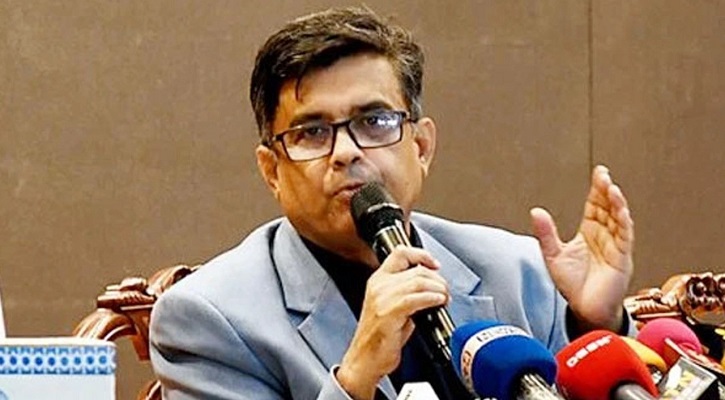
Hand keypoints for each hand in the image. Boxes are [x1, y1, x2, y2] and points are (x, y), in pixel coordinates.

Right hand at [336, 246, 448, 399]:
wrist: (364, 360)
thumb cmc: (379, 338)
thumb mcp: (392, 307)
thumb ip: (407, 292)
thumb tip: (431, 287)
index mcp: (378, 280)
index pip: (400, 253)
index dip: (422, 255)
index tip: (435, 265)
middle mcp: (379, 286)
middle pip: (416, 269)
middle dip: (437, 279)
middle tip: (445, 291)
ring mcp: (382, 298)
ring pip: (418, 282)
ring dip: (438, 289)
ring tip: (444, 298)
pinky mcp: (388, 313)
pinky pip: (416, 298)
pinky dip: (432, 298)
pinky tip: (438, 303)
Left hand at [530, 165, 633, 331]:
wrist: (584, 310)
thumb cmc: (573, 285)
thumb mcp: (553, 256)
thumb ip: (545, 234)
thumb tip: (536, 211)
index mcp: (590, 232)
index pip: (595, 205)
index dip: (597, 189)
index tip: (599, 172)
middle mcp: (605, 236)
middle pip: (608, 208)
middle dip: (607, 191)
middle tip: (603, 176)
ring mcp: (615, 246)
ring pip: (619, 219)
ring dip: (617, 204)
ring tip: (612, 189)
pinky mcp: (622, 259)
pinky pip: (625, 237)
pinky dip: (624, 223)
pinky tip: (621, 211)